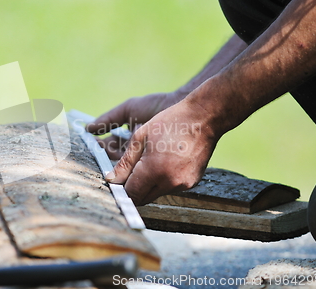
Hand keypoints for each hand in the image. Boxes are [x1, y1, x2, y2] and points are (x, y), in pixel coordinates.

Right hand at [86, 92, 182, 158]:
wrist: (183, 108)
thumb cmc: (156, 106)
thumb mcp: (129, 109)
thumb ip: (108, 119)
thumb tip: (87, 127)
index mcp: (128, 139)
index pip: (109, 148)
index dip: (100, 147)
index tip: (93, 143)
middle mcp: (136, 151)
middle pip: (116, 159)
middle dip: (107, 156)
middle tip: (101, 151)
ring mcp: (146, 159)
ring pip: (128, 166)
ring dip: (119, 163)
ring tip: (114, 154)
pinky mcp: (157, 166)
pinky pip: (143, 170)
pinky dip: (135, 167)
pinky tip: (131, 162)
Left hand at [105, 99, 219, 204]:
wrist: (204, 118)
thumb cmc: (171, 122)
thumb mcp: (140, 137)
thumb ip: (125, 162)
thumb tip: (111, 179)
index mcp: (154, 170)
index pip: (130, 193)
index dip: (120, 188)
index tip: (116, 180)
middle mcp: (170, 182)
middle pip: (142, 198)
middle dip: (133, 188)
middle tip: (128, 172)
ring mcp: (183, 184)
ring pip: (156, 193)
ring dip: (148, 184)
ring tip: (149, 161)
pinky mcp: (192, 183)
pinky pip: (170, 187)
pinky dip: (163, 180)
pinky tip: (165, 161)